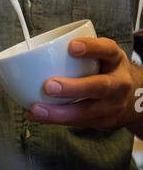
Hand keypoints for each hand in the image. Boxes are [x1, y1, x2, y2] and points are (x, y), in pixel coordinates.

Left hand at [25, 37, 141, 130]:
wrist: (133, 98)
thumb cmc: (106, 69)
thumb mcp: (102, 53)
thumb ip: (81, 49)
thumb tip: (41, 47)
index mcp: (116, 60)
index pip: (107, 50)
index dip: (91, 48)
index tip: (71, 46)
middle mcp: (119, 83)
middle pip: (100, 87)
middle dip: (74, 88)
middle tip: (49, 86)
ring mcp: (113, 106)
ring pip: (88, 112)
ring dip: (59, 112)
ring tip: (36, 109)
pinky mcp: (103, 123)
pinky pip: (78, 123)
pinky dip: (54, 120)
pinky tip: (36, 115)